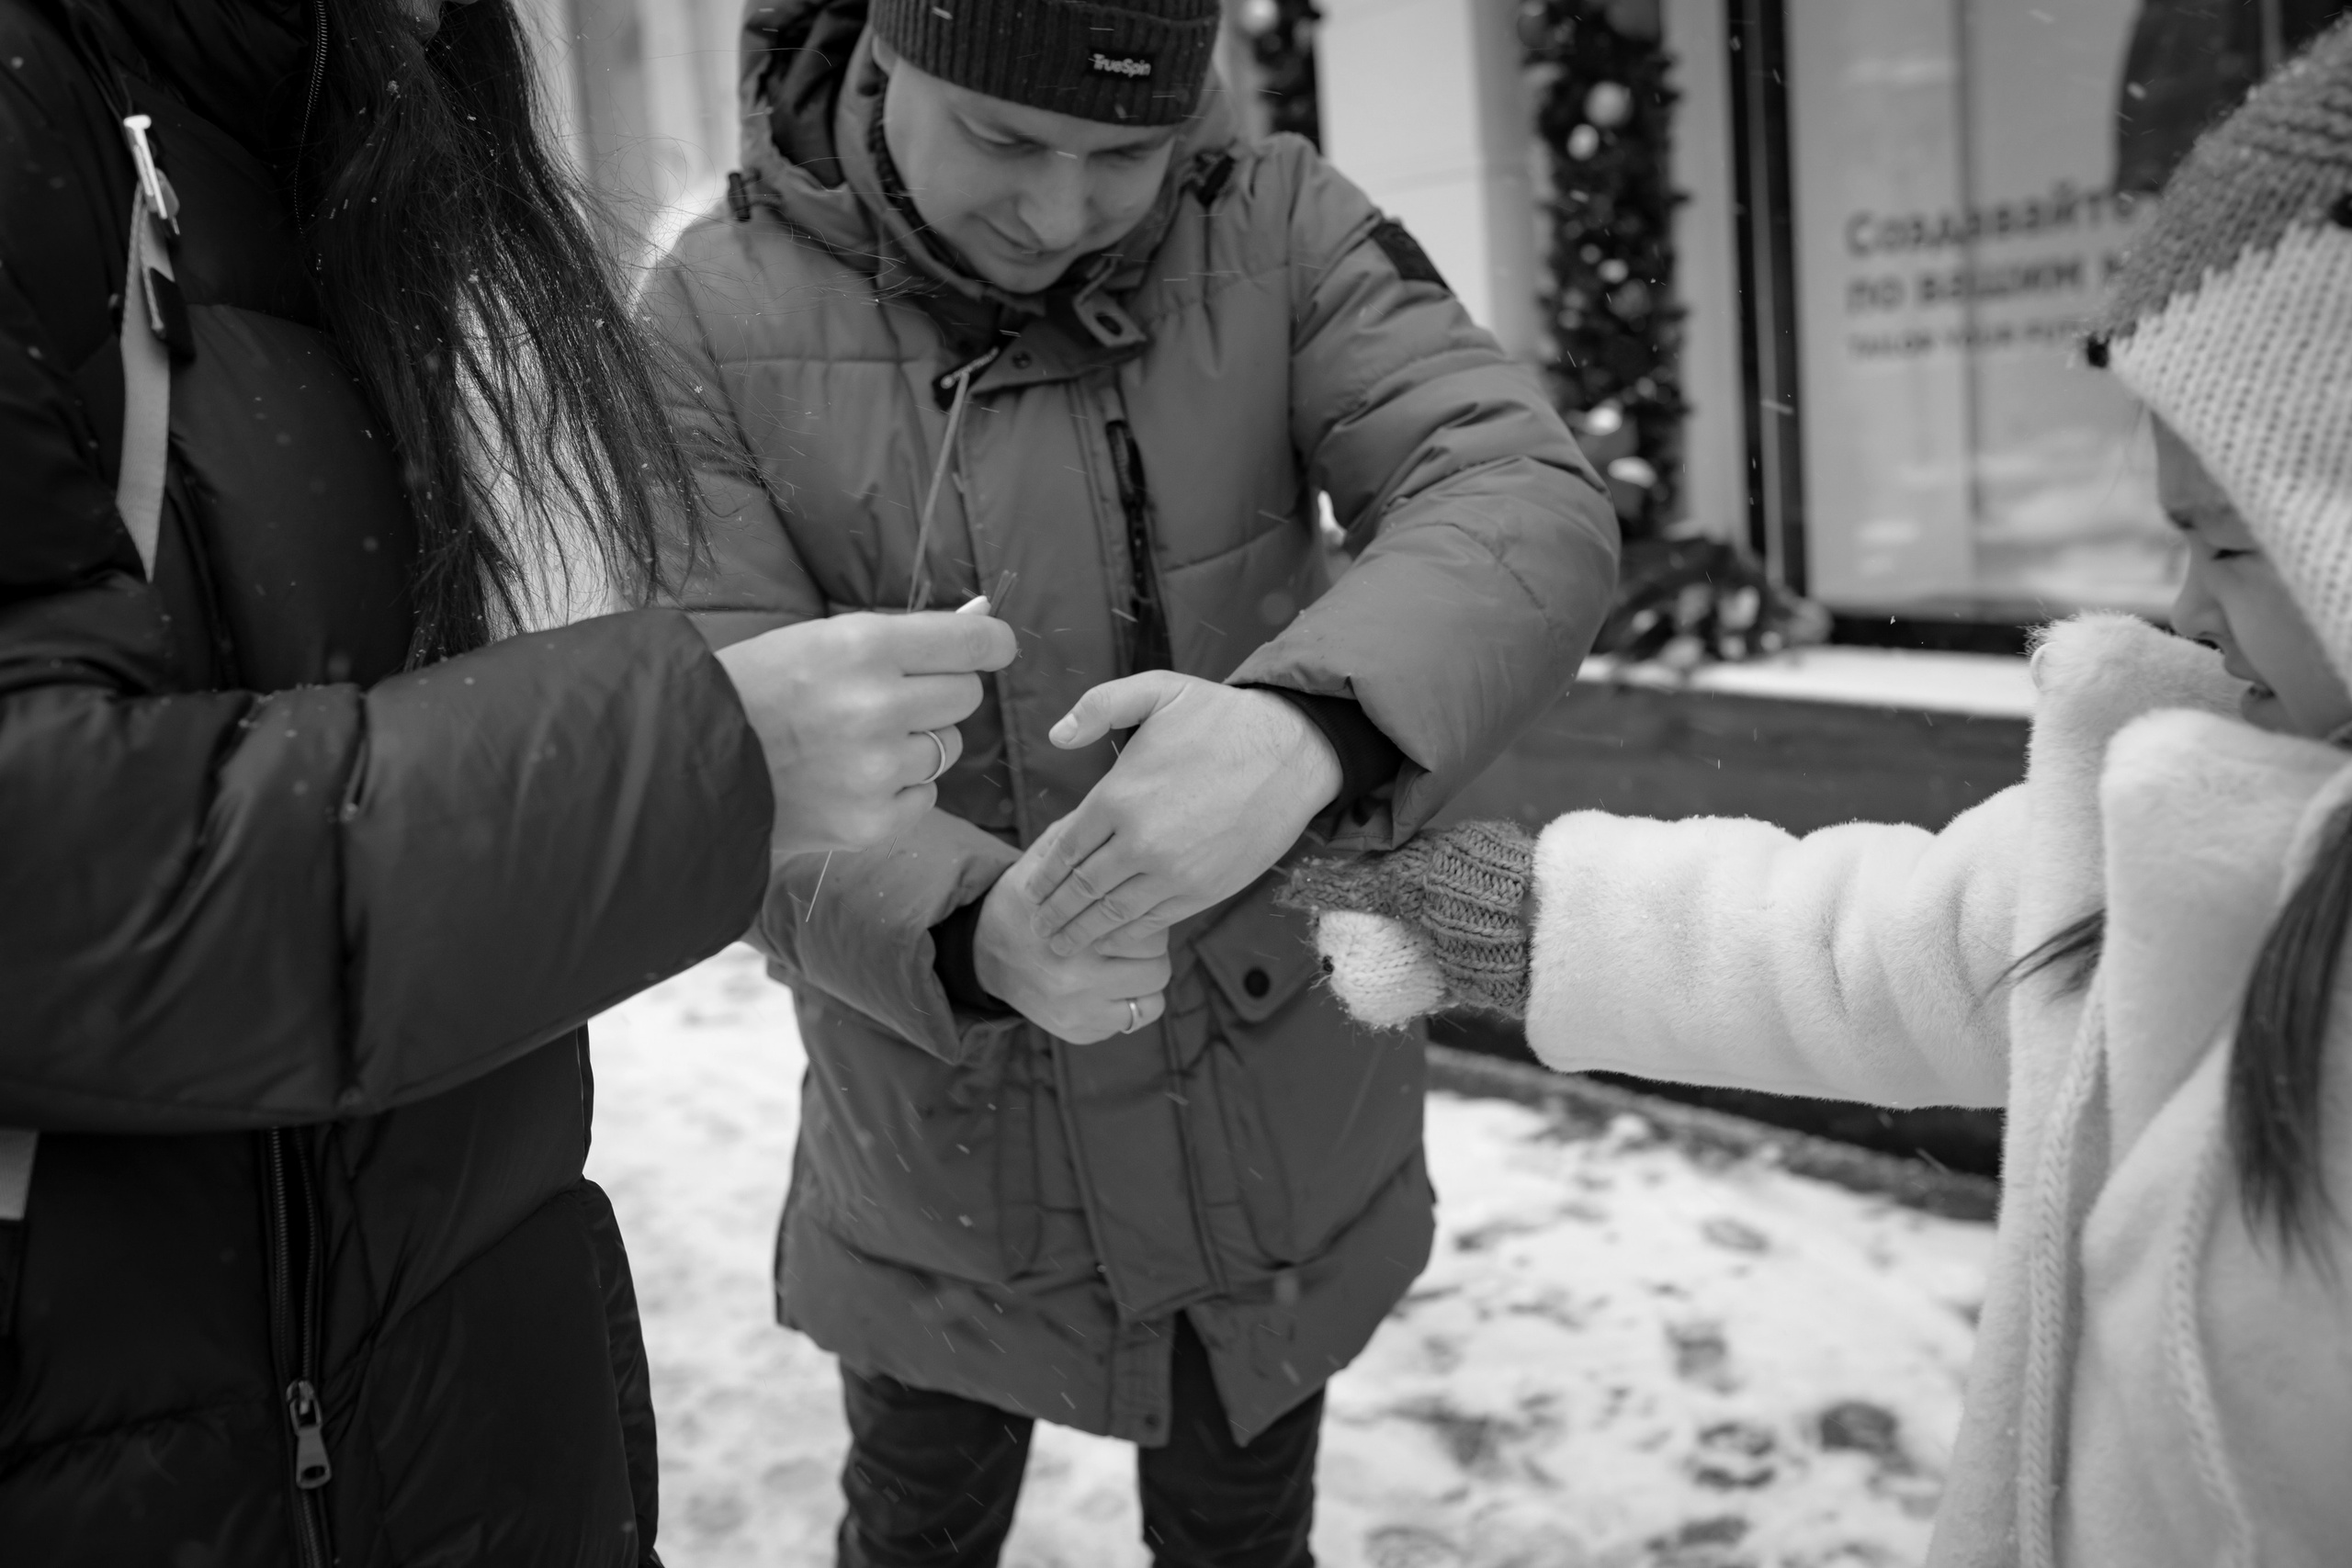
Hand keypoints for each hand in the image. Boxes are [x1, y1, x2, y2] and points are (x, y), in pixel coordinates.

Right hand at [715, 611, 1016, 857]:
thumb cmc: (750, 691)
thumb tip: (981, 628)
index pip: (972, 644)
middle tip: (891, 699)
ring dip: (913, 745)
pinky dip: (899, 791)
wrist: (685, 769)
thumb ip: (898, 641)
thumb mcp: (818, 641)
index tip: (994, 648)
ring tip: (854, 745)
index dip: (992, 645)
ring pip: (945, 749)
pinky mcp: (872, 823)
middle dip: (938, 694)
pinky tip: (851, 781)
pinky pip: (926, 797)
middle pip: (965, 696)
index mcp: (864, 647)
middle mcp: (880, 707)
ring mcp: (879, 770)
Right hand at [974, 853, 1171, 1043]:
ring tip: (1125, 957)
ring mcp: (1079, 1010)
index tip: (1127, 902)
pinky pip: (1139, 1016)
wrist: (986, 955)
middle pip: (1155, 956)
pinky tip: (1119, 982)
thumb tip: (1116, 818)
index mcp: (1067, 927)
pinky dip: (1137, 999)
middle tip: (1127, 931)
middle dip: (1146, 940)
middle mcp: (1074, 976)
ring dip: (1146, 970)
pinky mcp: (1083, 1031)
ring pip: (1154, 987)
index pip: (1140, 918)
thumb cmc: (1024, 900)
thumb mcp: (1040, 860)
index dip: (1140, 905)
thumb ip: (1077, 839)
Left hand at [1022, 673, 1341, 955]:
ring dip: (1084, 933)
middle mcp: (1139, 842)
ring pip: (1114, 913)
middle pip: (1082, 889)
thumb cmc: (1222, 718)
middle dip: (1055, 913)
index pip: (1066, 848)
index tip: (1031, 891)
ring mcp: (1173, 871)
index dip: (1045, 875)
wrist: (1291, 752)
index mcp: (1118, 797)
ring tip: (1063, 946)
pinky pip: (1154, 920)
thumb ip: (1100, 706)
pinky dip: (1127, 934)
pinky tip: (1112, 938)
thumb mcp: (1157, 690)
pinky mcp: (1205, 889)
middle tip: (1037, 929)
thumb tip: (1057, 735)